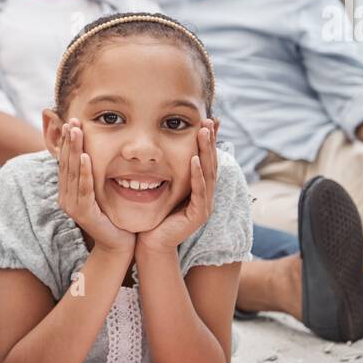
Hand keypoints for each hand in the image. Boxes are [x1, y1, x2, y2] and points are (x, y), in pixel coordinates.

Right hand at [57, 119, 134, 254]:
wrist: (118, 244)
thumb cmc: (112, 217)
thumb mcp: (101, 191)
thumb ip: (94, 175)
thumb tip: (92, 152)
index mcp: (68, 191)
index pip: (65, 161)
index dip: (67, 142)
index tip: (71, 122)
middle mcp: (65, 197)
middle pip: (66, 163)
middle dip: (69, 140)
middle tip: (72, 120)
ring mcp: (72, 205)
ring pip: (72, 172)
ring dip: (74, 150)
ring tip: (75, 131)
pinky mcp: (83, 213)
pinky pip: (83, 188)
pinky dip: (84, 171)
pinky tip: (85, 156)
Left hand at [137, 118, 218, 255]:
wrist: (150, 243)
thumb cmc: (154, 215)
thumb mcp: (162, 187)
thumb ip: (166, 170)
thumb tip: (159, 147)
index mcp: (199, 187)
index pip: (207, 158)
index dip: (209, 140)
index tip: (209, 119)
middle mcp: (205, 194)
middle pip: (212, 162)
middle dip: (211, 140)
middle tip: (210, 120)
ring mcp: (204, 205)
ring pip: (209, 173)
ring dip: (207, 151)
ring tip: (204, 133)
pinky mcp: (199, 215)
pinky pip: (199, 191)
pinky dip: (197, 174)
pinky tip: (195, 160)